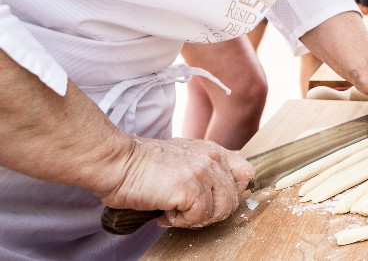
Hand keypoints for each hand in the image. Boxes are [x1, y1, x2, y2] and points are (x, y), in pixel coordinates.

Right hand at [94, 137, 252, 228]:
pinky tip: (165, 211)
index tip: (207, 201)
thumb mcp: (182, 159)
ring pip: (221, 210)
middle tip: (186, 211)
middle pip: (233, 198)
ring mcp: (204, 172)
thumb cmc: (142, 165)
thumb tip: (213, 194)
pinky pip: (199, 217)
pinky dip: (180, 221)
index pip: (245, 174)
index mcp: (213, 150)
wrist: (117, 162)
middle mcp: (213, 158)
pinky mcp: (191, 188)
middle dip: (210, 212)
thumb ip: (202, 169)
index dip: (230, 193)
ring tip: (174, 211)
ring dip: (197, 218)